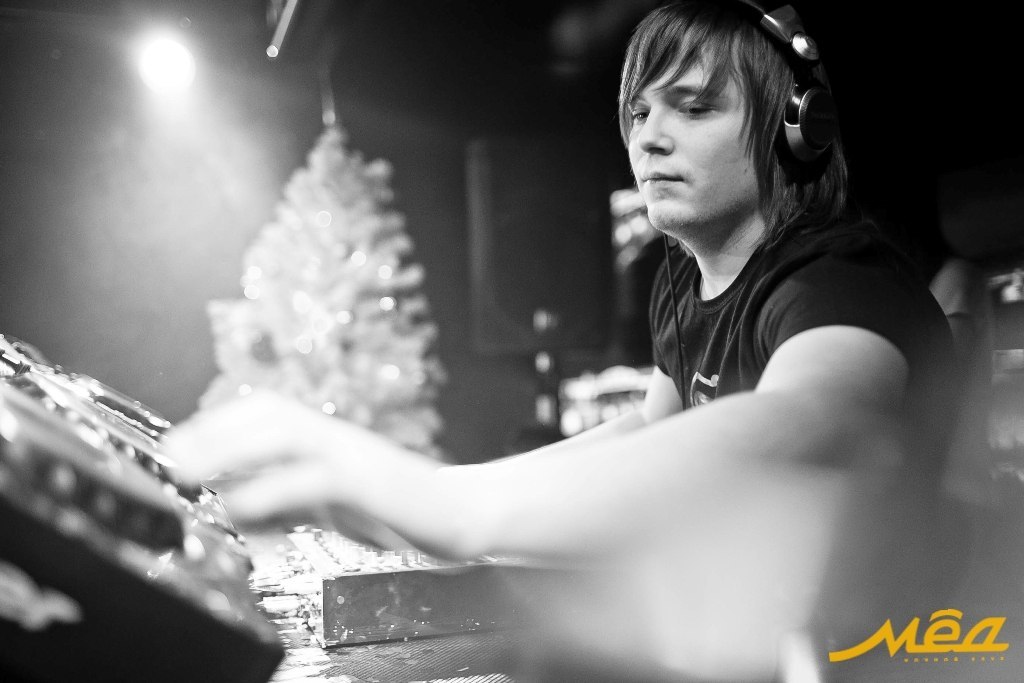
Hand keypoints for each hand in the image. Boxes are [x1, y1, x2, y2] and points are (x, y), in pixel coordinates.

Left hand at [161, 389, 423, 547]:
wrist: (461, 513)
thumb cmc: (397, 508)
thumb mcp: (332, 504)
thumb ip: (287, 501)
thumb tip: (236, 505)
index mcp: (328, 437)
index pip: (267, 413)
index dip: (218, 424)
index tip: (177, 444)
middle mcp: (337, 437)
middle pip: (269, 414)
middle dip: (213, 431)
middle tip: (170, 454)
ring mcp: (355, 455)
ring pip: (287, 435)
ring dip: (231, 448)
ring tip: (189, 469)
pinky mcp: (370, 482)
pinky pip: (315, 479)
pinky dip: (273, 489)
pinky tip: (241, 504)